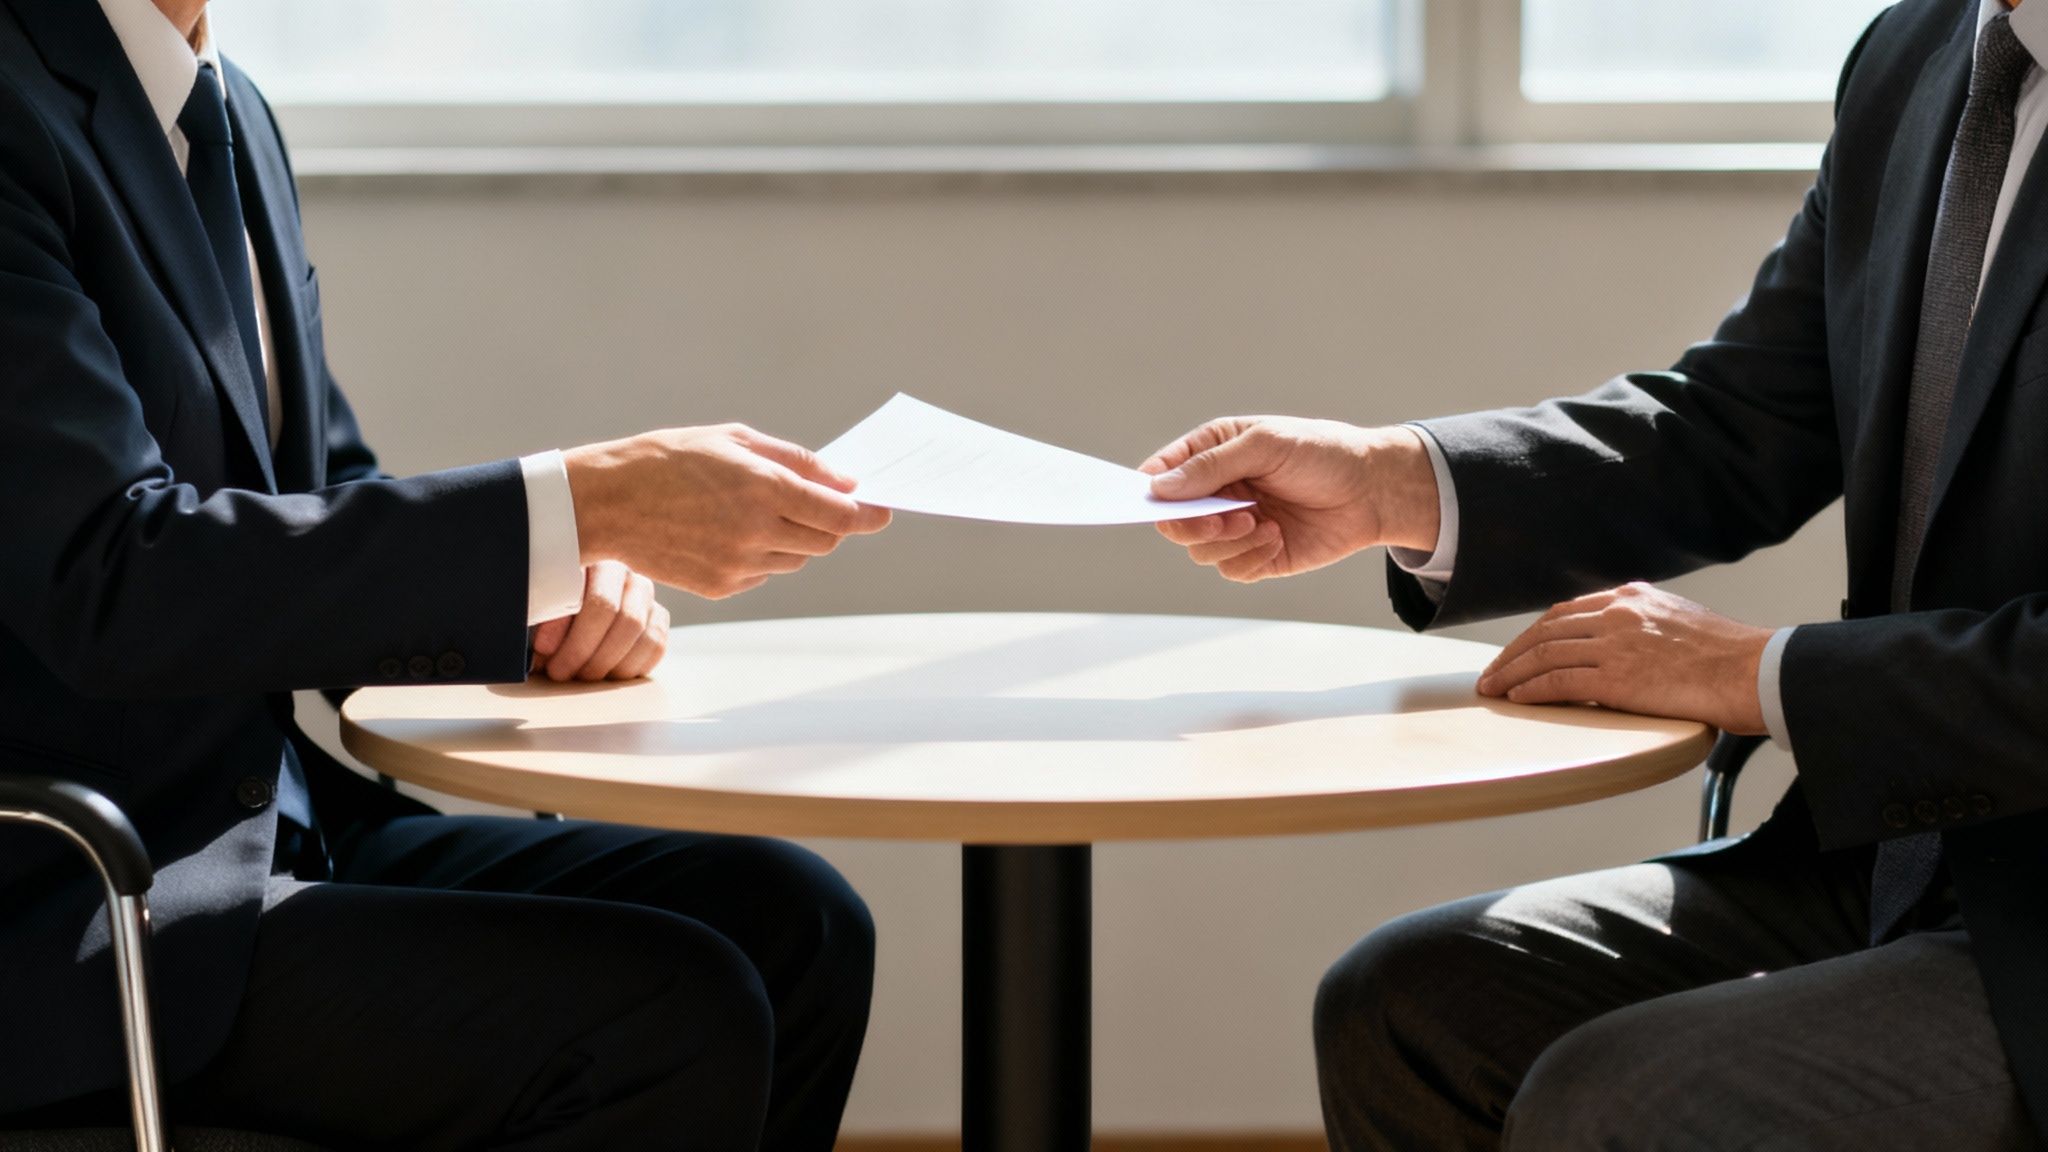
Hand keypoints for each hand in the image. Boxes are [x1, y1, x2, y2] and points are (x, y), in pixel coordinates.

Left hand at [531, 561, 669, 681]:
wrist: (572, 614)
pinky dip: (630, 666)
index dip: (565, 629)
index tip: (543, 651)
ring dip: (607, 663)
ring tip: (582, 676)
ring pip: (639, 633)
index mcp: (590, 561)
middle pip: (618, 615)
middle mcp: (623, 573)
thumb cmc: (550, 610)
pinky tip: (607, 673)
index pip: (589, 597)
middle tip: (561, 672)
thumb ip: (541, 618)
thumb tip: (544, 647)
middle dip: (585, 650)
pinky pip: (655, 645)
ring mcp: (644, 595)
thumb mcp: (538, 609)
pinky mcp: (658, 617)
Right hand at [565, 424, 890, 599]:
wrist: (605, 503)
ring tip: (755, 510)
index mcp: (763, 489)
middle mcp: (756, 532)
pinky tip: (728, 531)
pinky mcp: (721, 587)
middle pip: (825, 540)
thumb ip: (797, 461)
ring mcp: (738, 565)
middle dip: (829, 522)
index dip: (868, 514)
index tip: (882, 511)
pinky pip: (765, 573)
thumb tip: (845, 481)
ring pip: (797, 559)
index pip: (840, 514)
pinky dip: (763, 554)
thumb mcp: (734, 439)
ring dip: (794, 537)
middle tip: (815, 502)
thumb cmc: (667, 459)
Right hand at [1140, 417, 1439, 582]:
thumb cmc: (1322, 453)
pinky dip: (1249, 558)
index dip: (1150, 490)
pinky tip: (1277, 537)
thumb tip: (1159, 487)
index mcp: (1214, 455)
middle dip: (1192, 524)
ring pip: (1200, 550)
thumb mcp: (1265, 444)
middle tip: (1221, 518)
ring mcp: (1236, 526)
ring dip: (1225, 541)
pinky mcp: (1258, 556)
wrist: (1374, 490)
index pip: (1163, 475)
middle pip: (1174, 521)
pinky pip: (1231, 570)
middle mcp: (1219, 493)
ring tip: (1260, 523)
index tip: (1152, 501)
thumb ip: (1211, 465)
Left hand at [1477, 582, 1770, 733]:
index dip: (1535, 633)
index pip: (1567, 611)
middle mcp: (1618, 614)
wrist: (1756, 671)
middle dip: (1512, 652)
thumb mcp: (1681, 621)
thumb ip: (1645, 626)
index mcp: (1633, 598)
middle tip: (1492, 672)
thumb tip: (1623, 649)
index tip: (1519, 650)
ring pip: (1544, 655)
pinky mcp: (1616, 678)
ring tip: (1493, 689)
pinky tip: (1517, 699)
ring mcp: (1615, 645)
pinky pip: (1558, 683)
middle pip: (1546, 630)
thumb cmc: (1729, 657)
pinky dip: (1531, 691)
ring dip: (1511, 673)